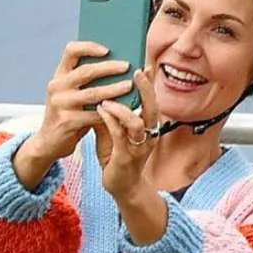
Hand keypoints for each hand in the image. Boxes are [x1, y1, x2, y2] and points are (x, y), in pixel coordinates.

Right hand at [17, 42, 134, 184]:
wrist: (50, 142)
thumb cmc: (69, 114)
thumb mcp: (71, 93)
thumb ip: (85, 81)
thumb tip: (118, 65)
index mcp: (59, 75)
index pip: (71, 51)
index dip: (89, 47)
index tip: (108, 49)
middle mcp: (57, 86)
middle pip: (85, 71)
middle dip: (109, 67)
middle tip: (127, 66)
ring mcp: (61, 104)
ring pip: (92, 93)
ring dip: (114, 89)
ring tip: (130, 85)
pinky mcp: (68, 121)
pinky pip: (94, 114)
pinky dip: (110, 111)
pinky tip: (123, 109)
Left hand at [92, 69, 159, 203]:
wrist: (122, 187)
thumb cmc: (119, 156)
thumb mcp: (115, 131)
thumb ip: (111, 113)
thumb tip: (100, 91)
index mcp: (150, 128)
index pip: (153, 102)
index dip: (150, 84)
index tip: (145, 65)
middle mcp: (149, 136)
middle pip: (153, 109)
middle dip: (146, 90)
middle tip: (137, 71)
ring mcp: (139, 148)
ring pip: (137, 123)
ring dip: (121, 108)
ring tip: (107, 98)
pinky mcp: (125, 158)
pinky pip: (120, 136)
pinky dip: (110, 121)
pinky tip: (101, 111)